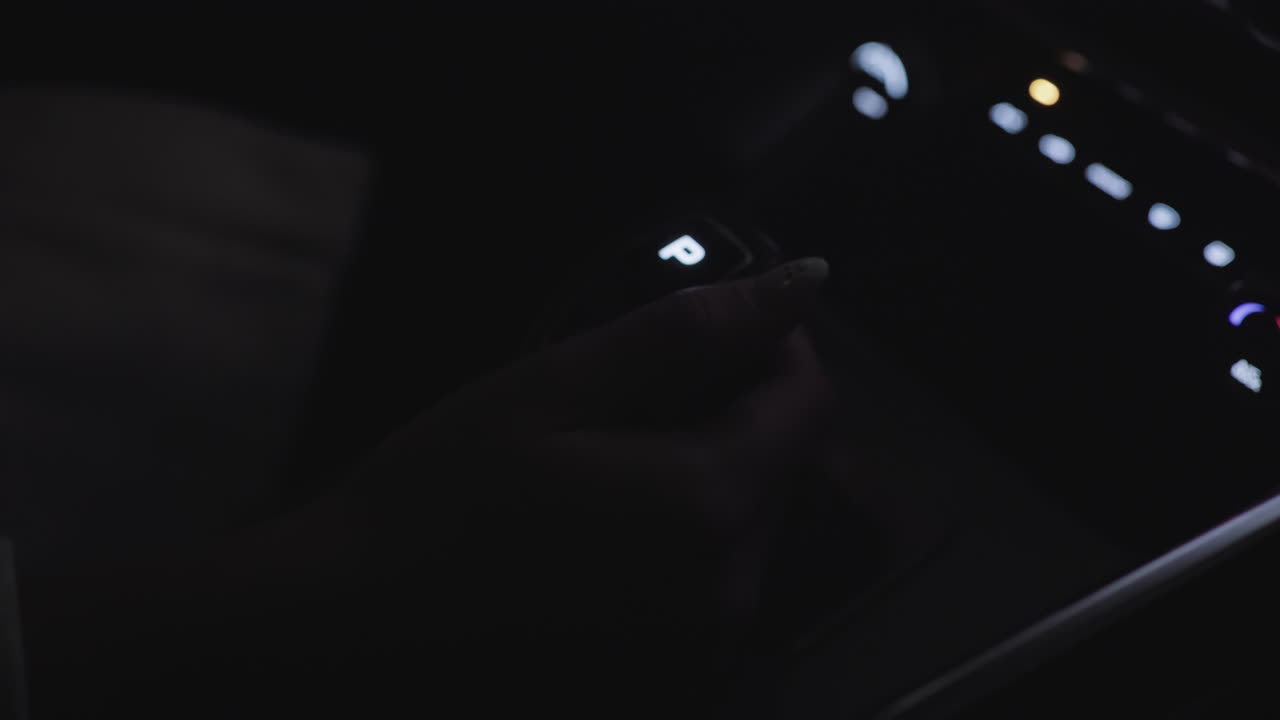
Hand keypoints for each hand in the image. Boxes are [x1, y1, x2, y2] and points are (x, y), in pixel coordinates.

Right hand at [346, 257, 834, 712]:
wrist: (354, 625)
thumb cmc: (439, 496)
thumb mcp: (555, 388)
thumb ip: (687, 333)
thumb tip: (805, 280)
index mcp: (710, 508)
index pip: (809, 404)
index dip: (773, 347)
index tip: (707, 328)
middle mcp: (733, 593)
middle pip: (786, 466)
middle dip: (736, 410)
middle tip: (634, 390)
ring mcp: (707, 647)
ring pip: (755, 521)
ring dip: (710, 469)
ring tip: (607, 457)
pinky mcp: (677, 676)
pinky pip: (717, 579)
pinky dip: (686, 534)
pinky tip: (603, 525)